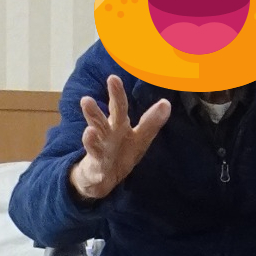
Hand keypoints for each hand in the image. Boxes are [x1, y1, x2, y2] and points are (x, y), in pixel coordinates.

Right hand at [69, 75, 171, 201]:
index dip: (117, 93)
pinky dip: (93, 151)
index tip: (113, 77)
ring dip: (93, 123)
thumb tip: (167, 103)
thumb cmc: (121, 152)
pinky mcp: (96, 167)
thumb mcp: (140, 138)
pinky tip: (92, 148)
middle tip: (110, 80)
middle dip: (112, 99)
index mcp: (118, 125)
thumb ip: (151, 122)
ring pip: (96, 135)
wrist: (102, 178)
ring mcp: (100, 149)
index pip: (118, 107)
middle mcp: (107, 133)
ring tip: (88, 114)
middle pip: (109, 115)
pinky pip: (95, 160)